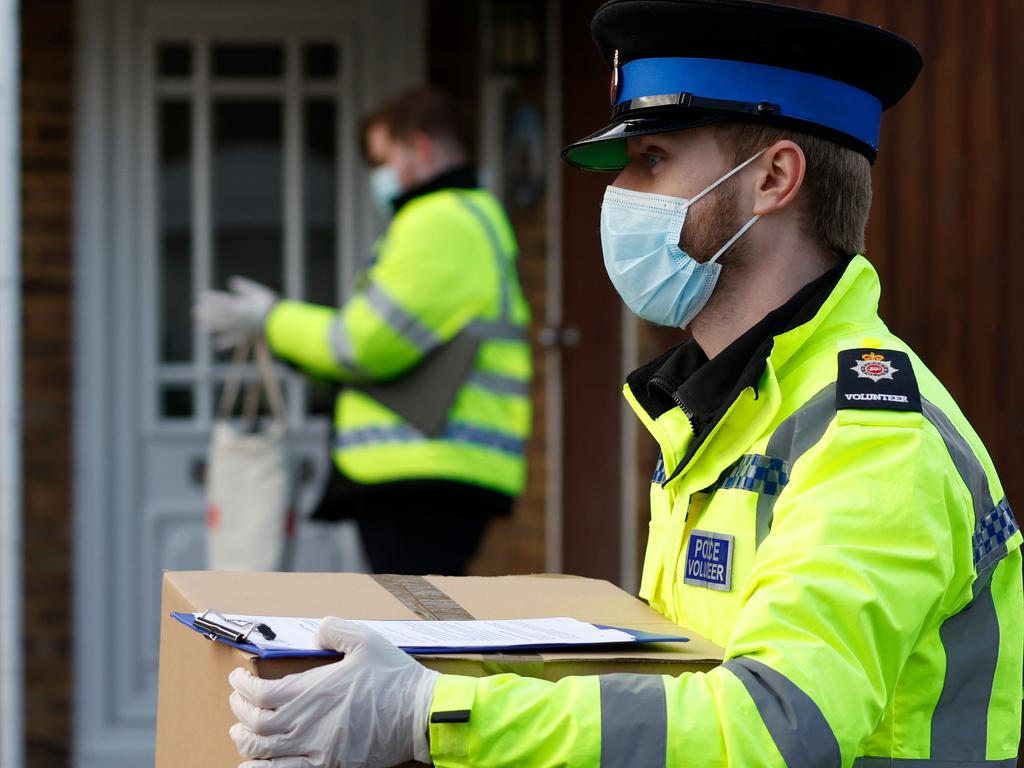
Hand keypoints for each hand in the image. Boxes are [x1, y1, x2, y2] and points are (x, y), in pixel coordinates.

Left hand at [194, 276, 277, 349]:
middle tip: (195, 311)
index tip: (201, 296)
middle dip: (206, 312)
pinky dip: (223, 342)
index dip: (210, 298)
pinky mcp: (244, 337)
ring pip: (221, 327)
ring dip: (210, 326)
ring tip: (201, 325)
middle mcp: (234, 317)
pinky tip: (216, 344)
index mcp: (237, 305)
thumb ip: (243, 287)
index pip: (220, 300)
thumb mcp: (256, 291)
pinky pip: (231, 341)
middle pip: (217, 314)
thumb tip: (231, 281)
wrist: (277, 322)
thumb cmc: (268, 305)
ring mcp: (238, 328)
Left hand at [228, 618, 439, 767]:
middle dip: (240, 711)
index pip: (261, 692)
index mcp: (313, 690)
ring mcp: (317, 749)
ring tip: (239, 732)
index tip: (238, 679)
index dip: (243, 686)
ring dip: (245, 742)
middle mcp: (307, 723)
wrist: (420, 715)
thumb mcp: (366, 640)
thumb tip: (315, 633)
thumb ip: (335, 630)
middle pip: (255, 723)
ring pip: (264, 752)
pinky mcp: (330, 767)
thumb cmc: (394, 678)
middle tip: (237, 701)